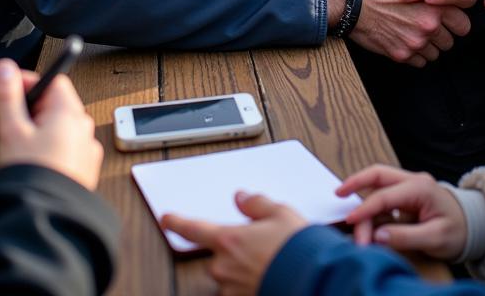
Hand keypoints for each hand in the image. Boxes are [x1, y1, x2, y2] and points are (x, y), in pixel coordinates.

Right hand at [0, 59, 103, 190]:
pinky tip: (22, 171)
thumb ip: (7, 96)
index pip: (52, 80)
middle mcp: (83, 128)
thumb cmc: (32, 178)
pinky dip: (40, 156)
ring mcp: (85, 151)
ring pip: (50, 133)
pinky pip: (58, 154)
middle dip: (22, 117)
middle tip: (2, 131)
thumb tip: (6, 69)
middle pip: (49, 107)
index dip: (26, 84)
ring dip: (27, 140)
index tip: (6, 92)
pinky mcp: (81, 171)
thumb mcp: (11, 131)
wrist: (46, 222)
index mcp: (70, 112)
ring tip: (6, 158)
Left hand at [162, 191, 307, 295]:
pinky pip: (240, 292)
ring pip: (229, 278)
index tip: (167, 219)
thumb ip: (256, 204)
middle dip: (232, 251)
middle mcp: (225, 268)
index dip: (177, 223)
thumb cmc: (298, 250)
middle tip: (259, 246)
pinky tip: (270, 278)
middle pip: (216, 257)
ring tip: (270, 264)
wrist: (316, 283)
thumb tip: (241, 198)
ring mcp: (233, 291)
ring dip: (242, 271)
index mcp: (229, 240)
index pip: (194, 229)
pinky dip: (251, 285)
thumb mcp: (280, 213)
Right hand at [338, 164, 466, 259]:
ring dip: (363, 197)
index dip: (365, 209)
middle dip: (356, 182)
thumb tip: (378, 236)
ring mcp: (409, 186)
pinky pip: (384, 194)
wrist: (475, 226)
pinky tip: (365, 219)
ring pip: (378, 182)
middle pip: (378, 174)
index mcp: (421, 187)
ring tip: (353, 221)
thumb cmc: (458, 231)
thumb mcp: (436, 239)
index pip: (385, 195)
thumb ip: (406, 237)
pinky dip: (371, 205)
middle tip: (338, 196)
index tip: (350, 222)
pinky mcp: (407, 195)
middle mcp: (413, 181)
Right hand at [348, 0, 471, 66]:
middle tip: (428, 22)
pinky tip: (402, 38)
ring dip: (429, 43)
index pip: (464, 16)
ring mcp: (416, 40)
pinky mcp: (401, 54)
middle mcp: (430, 22)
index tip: (444, 11)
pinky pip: (421, 61)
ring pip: (438, 51)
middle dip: (446, 31)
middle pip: (455, 37)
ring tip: (412, 30)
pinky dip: (415, 54)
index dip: (455, 13)